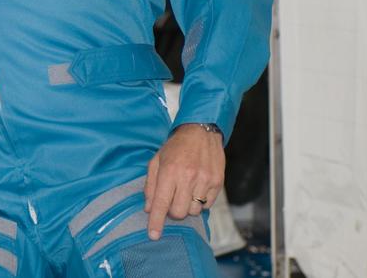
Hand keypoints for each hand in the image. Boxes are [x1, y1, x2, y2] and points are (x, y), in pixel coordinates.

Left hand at [143, 124, 223, 239]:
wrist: (201, 131)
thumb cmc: (176, 147)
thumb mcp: (156, 161)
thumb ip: (151, 185)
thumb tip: (148, 208)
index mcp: (169, 171)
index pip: (161, 203)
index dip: (156, 221)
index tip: (153, 235)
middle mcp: (188, 177)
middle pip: (178, 212)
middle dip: (172, 212)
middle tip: (171, 198)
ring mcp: (205, 181)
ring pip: (193, 211)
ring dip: (187, 206)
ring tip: (185, 191)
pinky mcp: (218, 183)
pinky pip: (207, 205)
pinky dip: (199, 202)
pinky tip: (196, 188)